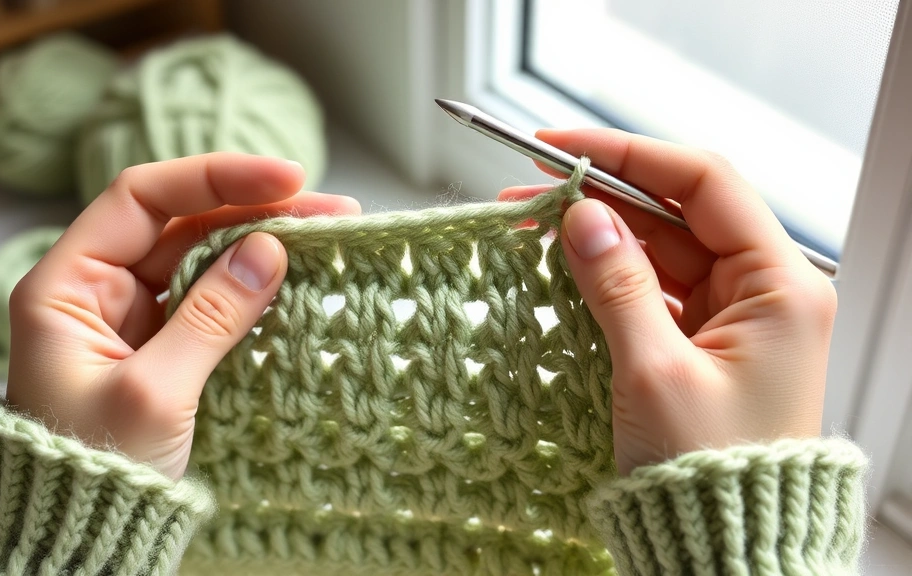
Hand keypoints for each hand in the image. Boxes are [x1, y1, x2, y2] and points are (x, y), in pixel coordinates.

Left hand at [5, 153, 360, 478]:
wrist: (82, 539)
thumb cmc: (94, 473)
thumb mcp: (154, 393)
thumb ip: (211, 316)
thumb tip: (269, 250)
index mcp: (66, 285)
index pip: (141, 199)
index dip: (215, 178)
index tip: (287, 179)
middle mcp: (98, 288)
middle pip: (182, 223)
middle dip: (254, 208)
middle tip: (330, 207)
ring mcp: (134, 316)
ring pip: (203, 257)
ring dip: (262, 242)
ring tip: (329, 233)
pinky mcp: (165, 345)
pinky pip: (213, 298)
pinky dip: (255, 286)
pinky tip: (298, 277)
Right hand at [501, 129, 835, 474]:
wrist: (724, 549)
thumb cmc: (711, 474)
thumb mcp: (654, 372)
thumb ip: (616, 284)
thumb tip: (581, 217)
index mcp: (781, 287)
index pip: (704, 183)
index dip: (630, 155)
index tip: (563, 148)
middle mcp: (764, 293)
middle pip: (677, 215)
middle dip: (602, 199)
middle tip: (529, 193)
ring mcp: (733, 318)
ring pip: (659, 251)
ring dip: (598, 238)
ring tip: (531, 228)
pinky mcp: (703, 343)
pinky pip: (652, 291)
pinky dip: (607, 279)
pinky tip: (561, 269)